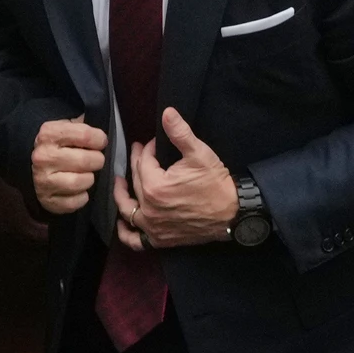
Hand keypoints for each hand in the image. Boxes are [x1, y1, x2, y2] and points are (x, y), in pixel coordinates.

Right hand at [31, 117, 105, 214]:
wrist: (33, 167)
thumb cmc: (58, 146)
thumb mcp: (67, 128)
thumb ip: (84, 127)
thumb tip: (102, 133)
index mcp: (49, 134)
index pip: (85, 135)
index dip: (99, 139)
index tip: (100, 142)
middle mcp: (43, 157)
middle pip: (86, 160)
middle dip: (97, 160)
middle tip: (96, 161)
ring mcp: (43, 180)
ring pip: (81, 182)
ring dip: (89, 179)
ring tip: (86, 174)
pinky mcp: (48, 201)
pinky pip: (76, 201)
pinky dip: (83, 197)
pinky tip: (79, 189)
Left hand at [114, 107, 237, 250]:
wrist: (233, 214)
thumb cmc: (216, 184)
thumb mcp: (199, 154)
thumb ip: (180, 132)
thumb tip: (166, 112)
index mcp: (154, 186)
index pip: (143, 162)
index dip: (147, 149)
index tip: (153, 143)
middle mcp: (149, 208)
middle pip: (135, 182)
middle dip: (137, 164)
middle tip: (139, 152)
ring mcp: (153, 226)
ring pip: (128, 210)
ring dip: (122, 195)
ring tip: (120, 183)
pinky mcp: (160, 239)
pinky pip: (136, 240)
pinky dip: (127, 233)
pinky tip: (123, 224)